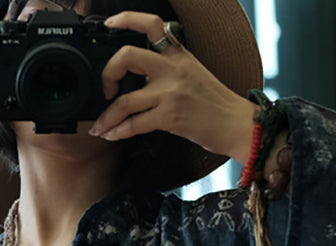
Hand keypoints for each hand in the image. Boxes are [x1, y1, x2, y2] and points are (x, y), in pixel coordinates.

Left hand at [89, 10, 255, 164]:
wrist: (236, 123)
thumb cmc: (214, 103)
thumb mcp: (192, 73)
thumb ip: (167, 69)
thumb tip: (139, 78)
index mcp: (178, 54)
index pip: (150, 23)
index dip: (125, 20)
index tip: (108, 24)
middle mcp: (173, 68)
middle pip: (127, 56)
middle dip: (107, 73)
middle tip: (106, 89)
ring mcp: (171, 92)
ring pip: (124, 100)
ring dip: (106, 116)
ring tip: (99, 126)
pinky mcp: (170, 116)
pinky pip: (134, 124)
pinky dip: (118, 131)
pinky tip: (112, 135)